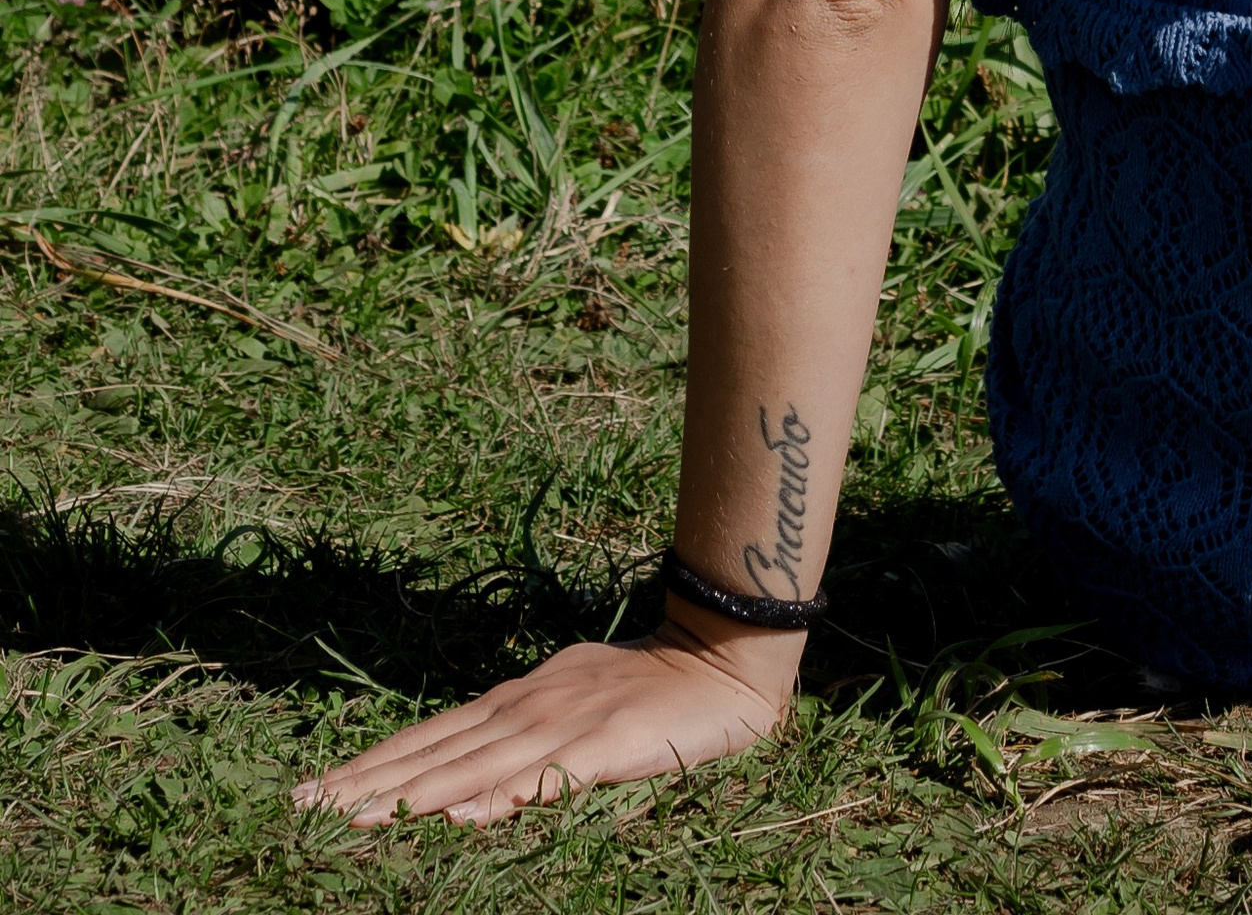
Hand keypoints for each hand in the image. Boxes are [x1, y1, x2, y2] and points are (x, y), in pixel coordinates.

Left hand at [293, 619, 799, 827]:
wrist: (724, 658)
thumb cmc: (649, 690)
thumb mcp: (573, 710)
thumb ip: (523, 745)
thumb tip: (467, 785)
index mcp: (517, 701)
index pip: (429, 737)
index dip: (371, 765)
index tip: (313, 791)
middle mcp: (528, 707)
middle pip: (436, 751)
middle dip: (368, 781)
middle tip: (304, 806)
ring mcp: (566, 724)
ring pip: (475, 766)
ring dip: (413, 793)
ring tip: (358, 818)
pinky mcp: (607, 745)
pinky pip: (547, 777)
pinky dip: (501, 795)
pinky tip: (462, 814)